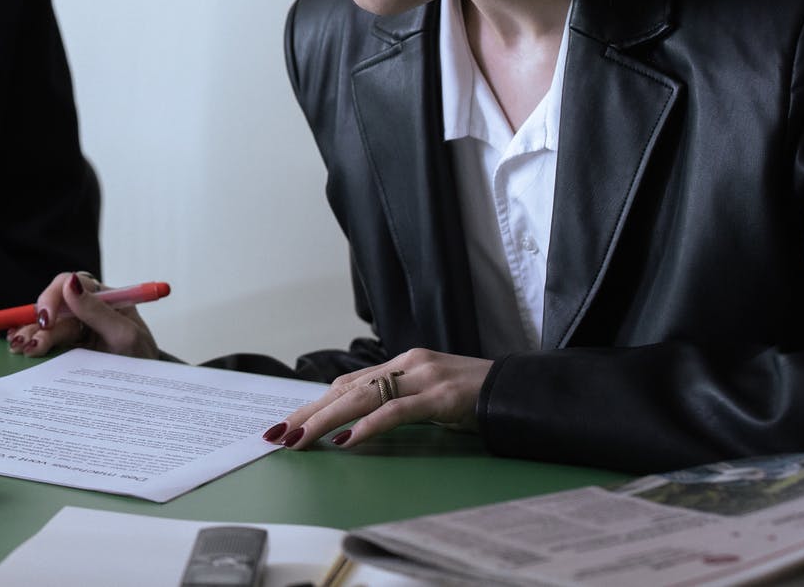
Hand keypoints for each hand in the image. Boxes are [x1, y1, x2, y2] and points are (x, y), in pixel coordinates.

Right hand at [5, 271, 161, 359]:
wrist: (144, 389)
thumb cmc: (141, 358)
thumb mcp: (125, 336)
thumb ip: (98, 312)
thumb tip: (70, 283)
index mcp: (103, 297)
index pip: (70, 284)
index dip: (53, 298)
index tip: (46, 320)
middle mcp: (86, 308)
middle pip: (54, 307)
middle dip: (39, 325)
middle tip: (28, 345)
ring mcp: (75, 327)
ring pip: (46, 324)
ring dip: (30, 334)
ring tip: (19, 348)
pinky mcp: (68, 345)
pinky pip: (45, 339)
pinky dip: (31, 342)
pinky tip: (19, 346)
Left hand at [266, 349, 488, 450]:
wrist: (522, 391)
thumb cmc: (479, 398)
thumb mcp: (433, 397)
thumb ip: (401, 402)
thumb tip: (360, 422)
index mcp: (404, 363)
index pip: (348, 383)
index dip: (316, 403)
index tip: (290, 422)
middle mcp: (409, 364)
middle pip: (346, 388)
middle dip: (309, 412)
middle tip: (281, 434)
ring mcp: (424, 378)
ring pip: (362, 397)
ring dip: (326, 420)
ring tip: (300, 438)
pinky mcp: (442, 396)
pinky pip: (397, 411)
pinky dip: (368, 426)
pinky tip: (348, 440)